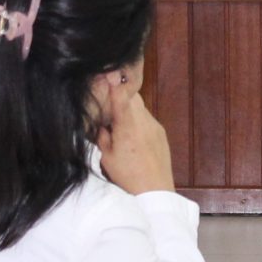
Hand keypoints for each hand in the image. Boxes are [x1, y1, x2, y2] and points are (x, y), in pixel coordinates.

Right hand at [95, 75, 175, 196]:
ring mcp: (154, 125)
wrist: (155, 190)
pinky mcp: (161, 133)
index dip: (113, 82)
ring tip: (120, 123)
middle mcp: (143, 121)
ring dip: (130, 108)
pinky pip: (147, 118)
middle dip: (121, 94)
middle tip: (109, 102)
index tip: (108, 71)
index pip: (121, 95)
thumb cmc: (128, 176)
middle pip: (132, 96)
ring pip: (140, 107)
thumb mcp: (106, 157)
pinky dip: (138, 120)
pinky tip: (133, 135)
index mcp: (127, 125)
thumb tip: (100, 122)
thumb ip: (102, 135)